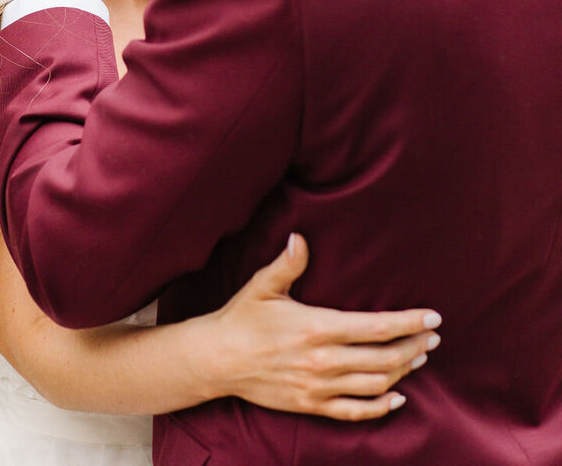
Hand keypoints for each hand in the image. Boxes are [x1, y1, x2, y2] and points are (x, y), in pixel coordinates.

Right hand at [202, 235, 440, 420]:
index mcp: (317, 327)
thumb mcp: (262, 286)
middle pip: (383, 358)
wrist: (217, 360)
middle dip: (414, 347)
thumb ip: (287, 263)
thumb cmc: (241, 318)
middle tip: (433, 337)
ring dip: (402, 371)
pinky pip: (354, 412)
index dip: (408, 323)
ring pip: (374, 384)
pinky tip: (397, 397)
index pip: (375, 327)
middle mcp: (323, 361)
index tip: (432, 318)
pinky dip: (380, 406)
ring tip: (420, 358)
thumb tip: (301, 238)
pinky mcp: (311, 405)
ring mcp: (318, 387)